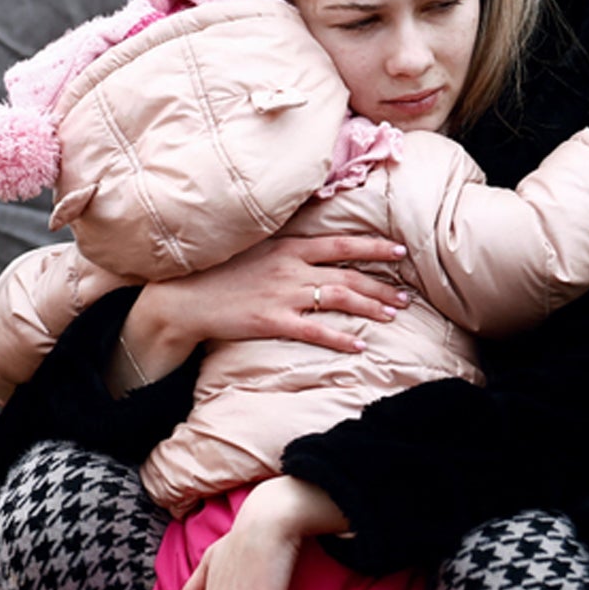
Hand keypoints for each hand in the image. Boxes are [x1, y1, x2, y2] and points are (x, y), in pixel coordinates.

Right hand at [114, 233, 412, 388]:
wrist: (183, 297)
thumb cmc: (216, 272)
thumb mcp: (252, 248)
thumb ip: (284, 247)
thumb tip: (311, 247)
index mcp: (286, 246)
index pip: (340, 243)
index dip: (373, 246)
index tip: (400, 250)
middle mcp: (290, 267)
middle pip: (348, 275)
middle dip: (381, 285)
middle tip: (406, 296)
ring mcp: (282, 294)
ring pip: (339, 299)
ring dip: (370, 308)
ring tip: (393, 316)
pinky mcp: (272, 321)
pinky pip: (315, 330)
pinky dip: (341, 339)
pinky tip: (360, 346)